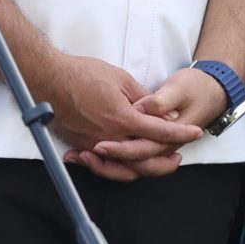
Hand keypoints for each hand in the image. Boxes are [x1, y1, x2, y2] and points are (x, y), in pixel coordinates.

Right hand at [39, 55, 202, 181]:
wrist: (49, 79)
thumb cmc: (83, 74)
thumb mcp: (120, 78)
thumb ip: (143, 99)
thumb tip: (160, 113)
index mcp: (123, 118)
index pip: (160, 131)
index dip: (181, 133)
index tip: (195, 132)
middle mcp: (110, 137)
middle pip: (145, 160)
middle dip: (166, 161)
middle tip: (178, 156)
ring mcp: (95, 145)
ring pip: (125, 169)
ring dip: (144, 169)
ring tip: (157, 163)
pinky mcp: (82, 147)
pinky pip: (105, 166)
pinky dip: (119, 169)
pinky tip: (126, 165)